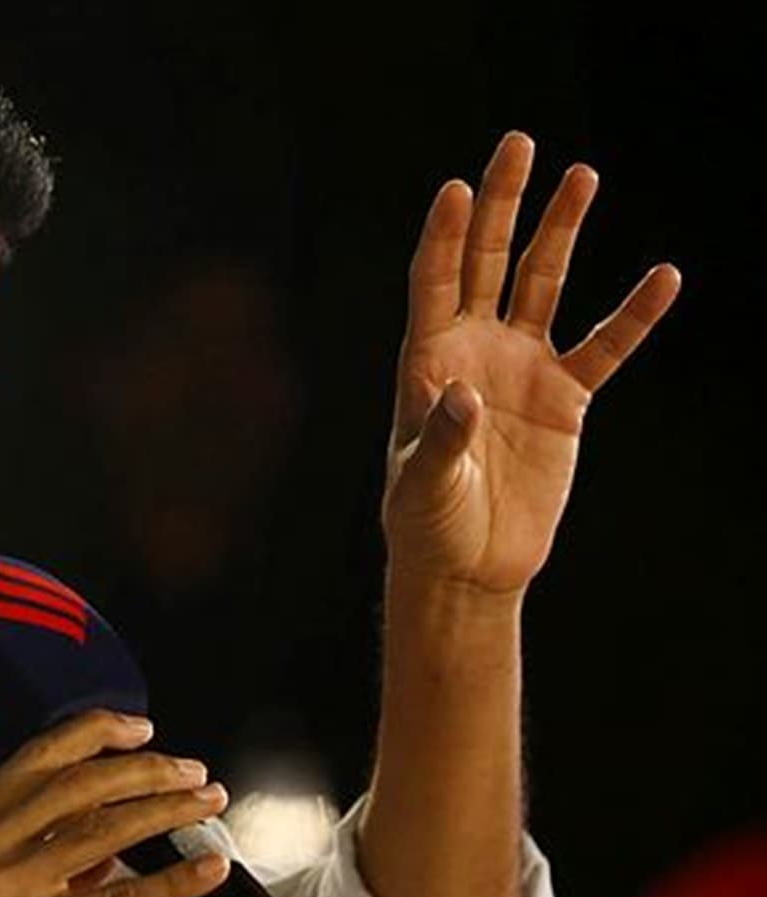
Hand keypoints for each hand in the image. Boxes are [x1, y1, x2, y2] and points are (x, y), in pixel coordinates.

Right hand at [0, 709, 231, 896]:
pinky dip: (173, 881)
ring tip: (206, 802)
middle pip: (80, 787)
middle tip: (190, 770)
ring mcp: (16, 888)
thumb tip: (100, 821)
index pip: (38, 757)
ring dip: (167, 810)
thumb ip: (24, 838)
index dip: (96, 733)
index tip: (139, 728)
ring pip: (105, 830)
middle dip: (146, 770)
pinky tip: (204, 868)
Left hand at [382, 131, 679, 597]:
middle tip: (517, 144)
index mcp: (428, 360)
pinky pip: (605, 347)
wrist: (469, 564)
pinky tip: (663, 276)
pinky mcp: (565, 399)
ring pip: (543, 283)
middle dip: (501, 203)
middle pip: (486, 260)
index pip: (433, 282)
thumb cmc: (427, 523)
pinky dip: (634, 315)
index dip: (442, 236)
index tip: (454, 188)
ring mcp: (521, 367)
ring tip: (582, 175)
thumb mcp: (423, 485)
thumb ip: (439, 440)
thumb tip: (463, 396)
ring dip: (560, 231)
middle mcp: (473, 349)